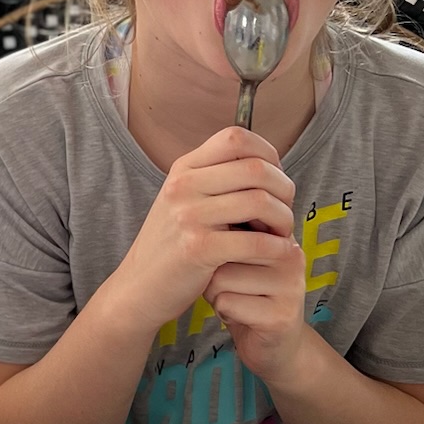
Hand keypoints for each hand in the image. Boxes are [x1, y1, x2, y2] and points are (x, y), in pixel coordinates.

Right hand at [109, 127, 296, 339]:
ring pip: (261, 202)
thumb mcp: (185, 200)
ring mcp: (188, 216)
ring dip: (283, 219)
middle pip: (256, 168)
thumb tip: (269, 167)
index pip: (236, 137)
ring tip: (281, 233)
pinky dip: (277, 247)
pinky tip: (277, 252)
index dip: (268, 153)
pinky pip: (256, 241)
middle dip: (284, 190)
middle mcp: (183, 186)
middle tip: (284, 211)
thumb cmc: (173, 245)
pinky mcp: (197, 249)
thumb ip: (217, 180)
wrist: (139, 286)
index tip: (274, 178)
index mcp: (183, 169)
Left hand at [207, 230, 309, 381]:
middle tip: (227, 283)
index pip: (230, 223)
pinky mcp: (281, 316)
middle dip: (211, 269)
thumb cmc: (247, 292)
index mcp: (280, 234)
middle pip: (222, 249)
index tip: (222, 258)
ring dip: (215, 293)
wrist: (274, 344)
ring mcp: (290, 286)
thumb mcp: (239, 255)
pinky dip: (222, 311)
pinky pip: (227, 303)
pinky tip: (238, 315)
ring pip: (220, 278)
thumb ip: (229, 231)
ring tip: (234, 299)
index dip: (215, 244)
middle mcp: (290, 255)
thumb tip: (200, 204)